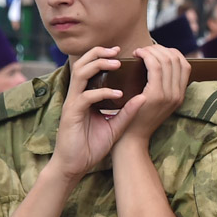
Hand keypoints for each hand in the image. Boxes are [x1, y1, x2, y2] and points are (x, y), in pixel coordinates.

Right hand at [52, 46, 147, 182]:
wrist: (75, 165)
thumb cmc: (92, 145)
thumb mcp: (116, 126)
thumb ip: (127, 111)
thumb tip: (145, 97)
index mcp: (86, 95)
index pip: (91, 68)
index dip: (104, 56)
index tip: (122, 52)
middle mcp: (77, 95)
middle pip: (82, 64)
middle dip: (99, 53)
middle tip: (118, 50)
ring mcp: (73, 103)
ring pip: (80, 74)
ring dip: (98, 65)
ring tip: (117, 64)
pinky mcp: (71, 114)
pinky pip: (85, 97)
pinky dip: (102, 92)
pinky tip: (118, 94)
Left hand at [117, 45, 190, 146]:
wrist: (132, 140)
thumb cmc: (138, 120)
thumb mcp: (157, 104)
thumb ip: (162, 88)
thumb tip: (156, 66)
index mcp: (180, 95)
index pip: (184, 65)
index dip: (171, 53)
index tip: (155, 52)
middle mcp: (178, 94)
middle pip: (176, 59)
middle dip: (160, 49)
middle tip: (144, 49)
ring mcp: (168, 95)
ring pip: (166, 61)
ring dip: (152, 51)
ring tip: (140, 51)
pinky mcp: (155, 95)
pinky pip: (155, 68)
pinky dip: (147, 57)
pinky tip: (137, 56)